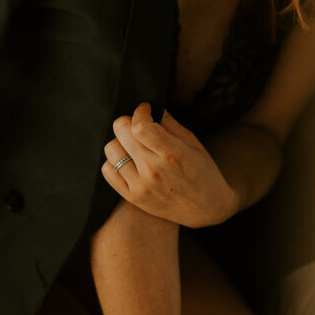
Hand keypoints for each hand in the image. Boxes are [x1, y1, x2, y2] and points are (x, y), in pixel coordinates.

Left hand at [102, 103, 240, 227]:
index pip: (139, 126)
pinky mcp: (132, 197)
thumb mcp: (193, 143)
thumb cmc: (203, 172)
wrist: (207, 209)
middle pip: (121, 132)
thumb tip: (151, 105)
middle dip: (128, 122)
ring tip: (133, 144)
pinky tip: (128, 159)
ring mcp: (141, 185)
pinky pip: (107, 171)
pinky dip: (114, 161)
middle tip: (139, 125)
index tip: (146, 110)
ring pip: (111, 150)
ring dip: (120, 141)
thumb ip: (169, 123)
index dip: (140, 112)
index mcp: (171, 154)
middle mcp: (153, 170)